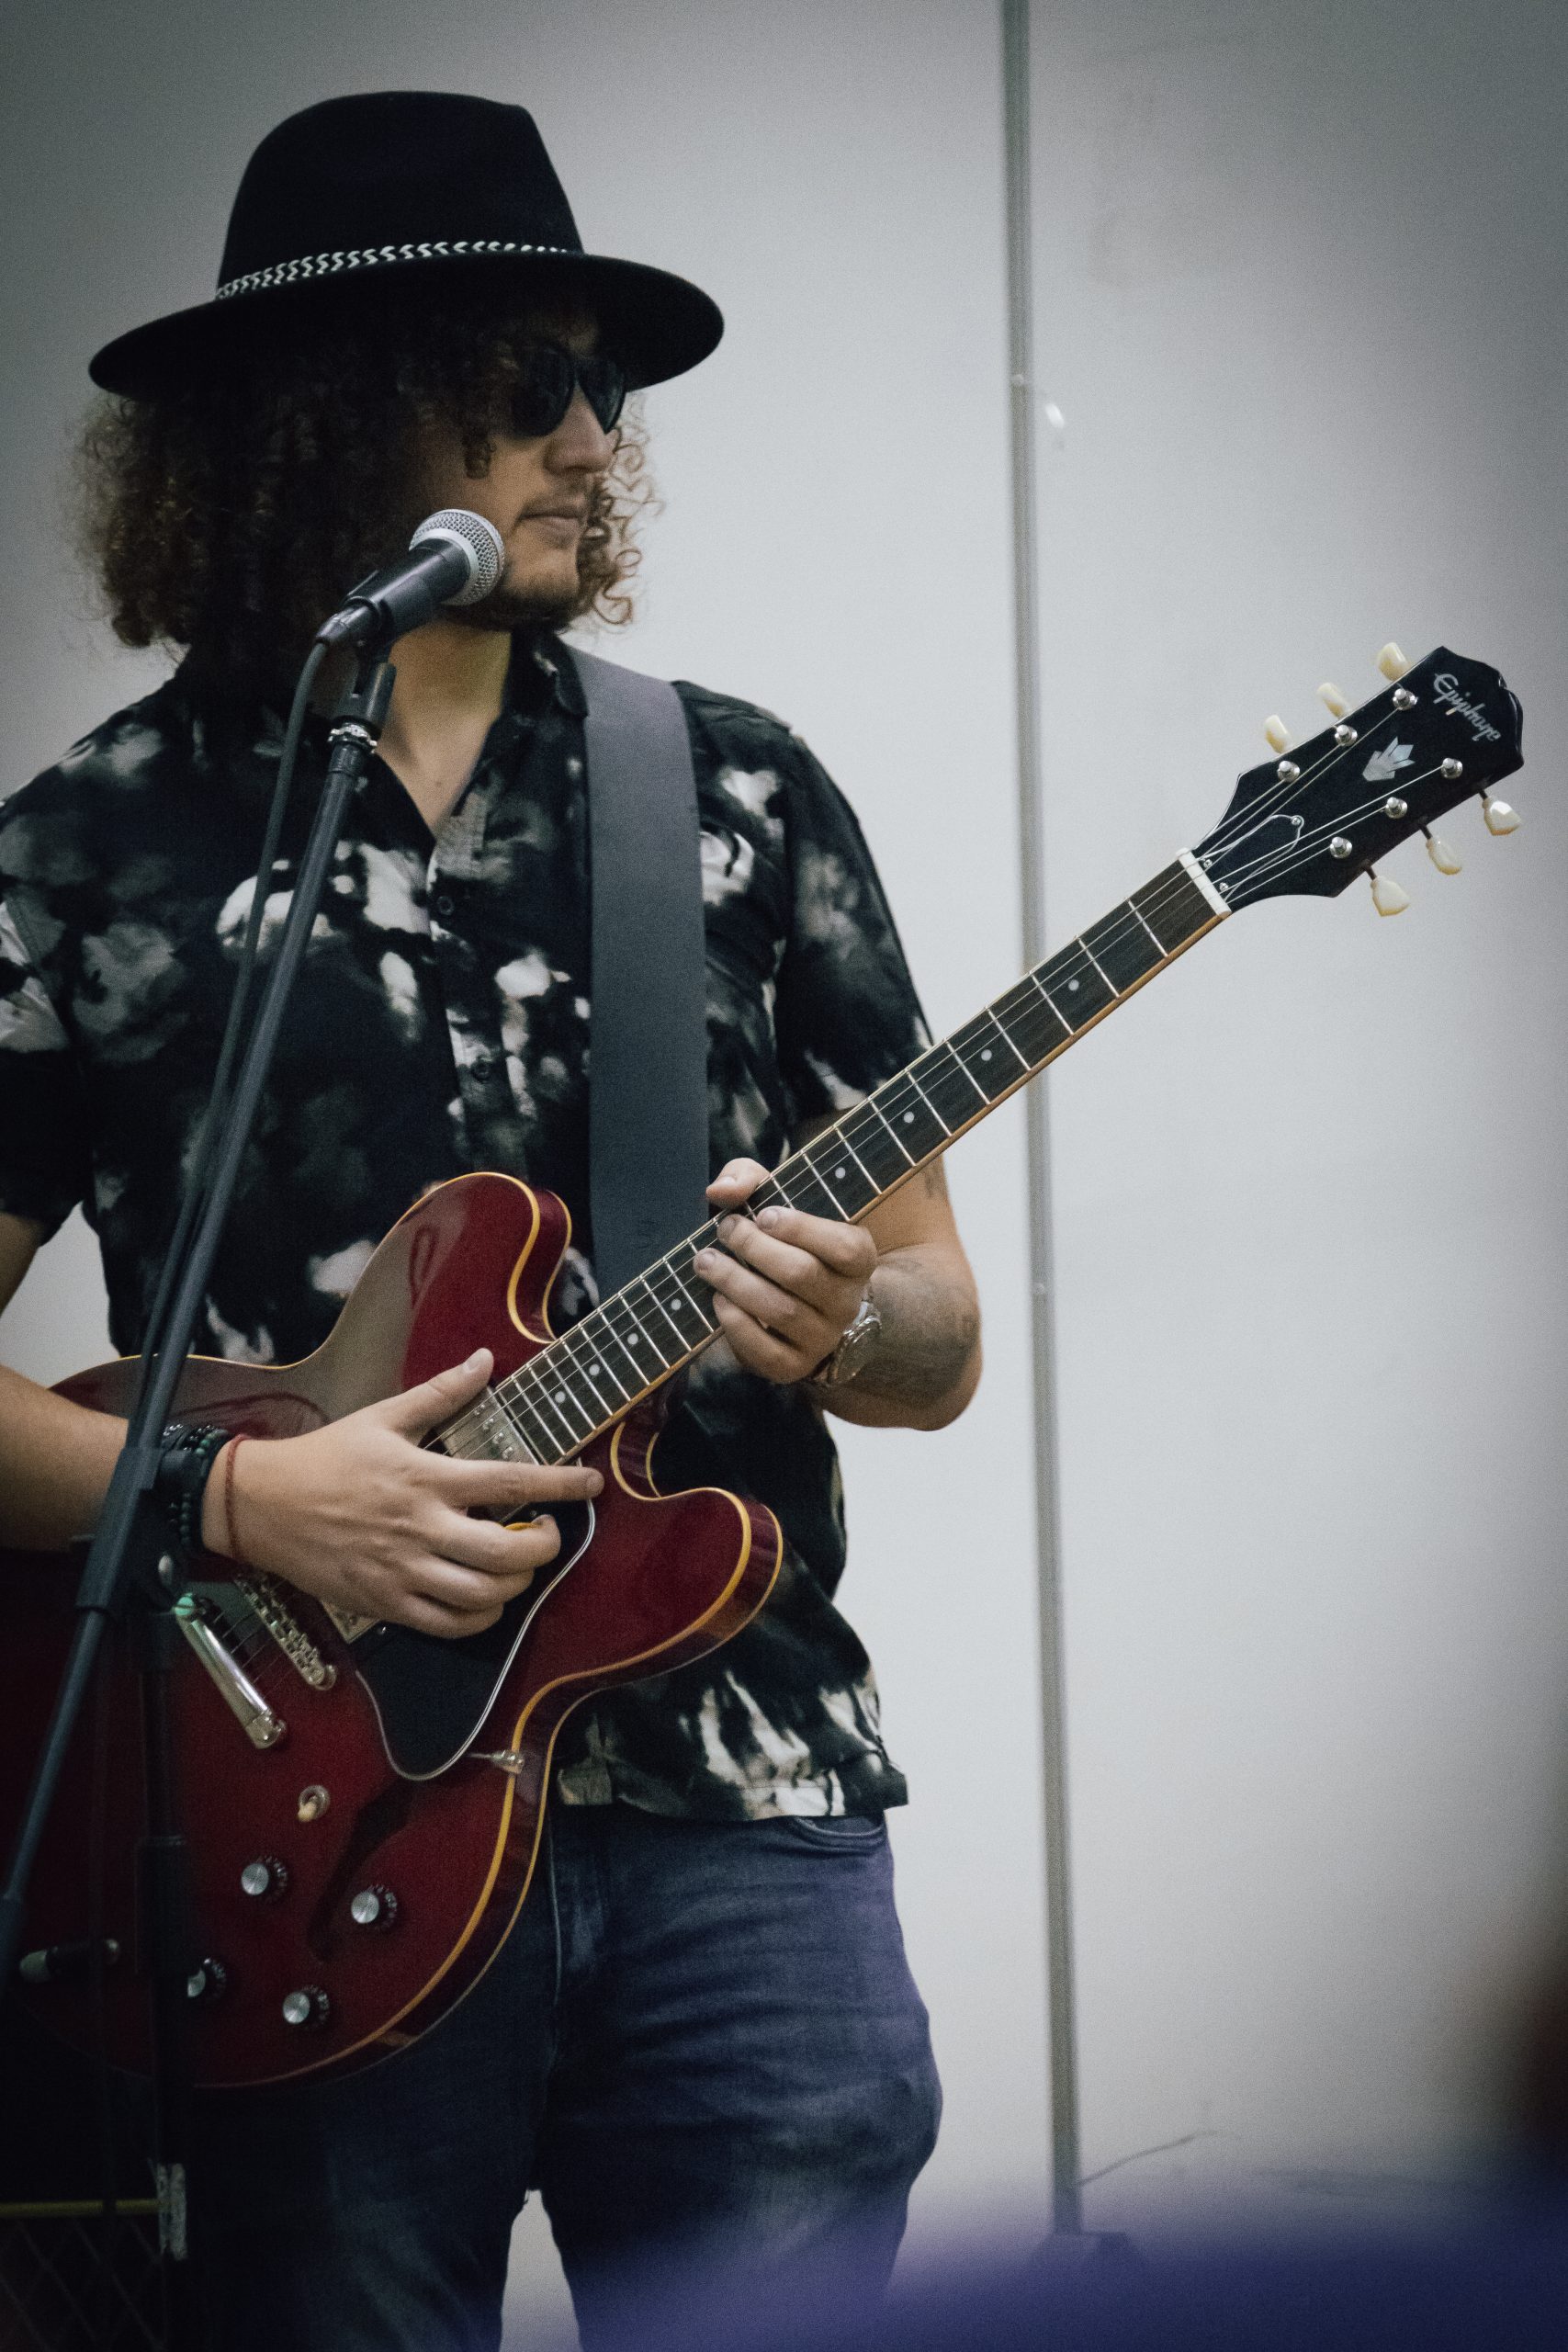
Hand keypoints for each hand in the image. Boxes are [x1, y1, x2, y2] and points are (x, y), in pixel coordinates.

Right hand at [201, 1349, 601, 1638]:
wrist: (263, 1506)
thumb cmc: (327, 1458)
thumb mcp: (384, 1416)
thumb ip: (441, 1393)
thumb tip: (485, 1361)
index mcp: (426, 1478)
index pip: (511, 1481)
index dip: (560, 1485)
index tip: (592, 1484)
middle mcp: (422, 1528)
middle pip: (508, 1552)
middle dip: (545, 1546)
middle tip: (548, 1532)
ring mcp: (404, 1572)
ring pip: (483, 1595)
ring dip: (516, 1584)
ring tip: (518, 1564)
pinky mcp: (386, 1603)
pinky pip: (448, 1624)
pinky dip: (480, 1617)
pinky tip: (486, 1599)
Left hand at [695, 1158, 876, 1384]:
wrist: (796, 1303)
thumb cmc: (783, 1241)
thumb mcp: (774, 1199)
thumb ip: (748, 1178)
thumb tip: (722, 1190)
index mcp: (858, 1260)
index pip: (843, 1247)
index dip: (802, 1229)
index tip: (763, 1214)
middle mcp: (846, 1303)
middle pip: (802, 1274)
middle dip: (754, 1249)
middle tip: (725, 1230)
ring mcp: (822, 1339)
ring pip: (780, 1311)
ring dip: (735, 1281)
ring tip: (706, 1261)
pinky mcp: (793, 1367)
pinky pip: (764, 1350)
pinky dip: (734, 1323)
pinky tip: (718, 1299)